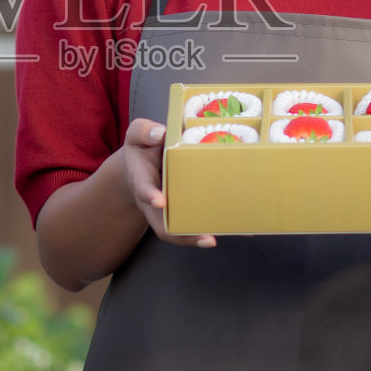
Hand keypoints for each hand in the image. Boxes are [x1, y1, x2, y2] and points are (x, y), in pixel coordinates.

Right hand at [120, 118, 216, 247]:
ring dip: (197, 237)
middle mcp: (154, 200)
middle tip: (206, 238)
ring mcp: (168, 208)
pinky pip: (193, 222)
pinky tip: (233, 228)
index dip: (150, 195)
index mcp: (141, 178)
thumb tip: (160, 133)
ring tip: (218, 239)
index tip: (159, 201)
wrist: (141, 164)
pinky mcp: (183, 208)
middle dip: (183, 235)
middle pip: (163, 225)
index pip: (143, 188)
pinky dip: (210, 227)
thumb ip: (144, 131)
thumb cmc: (142, 147)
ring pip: (178, 230)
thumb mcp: (137, 134)